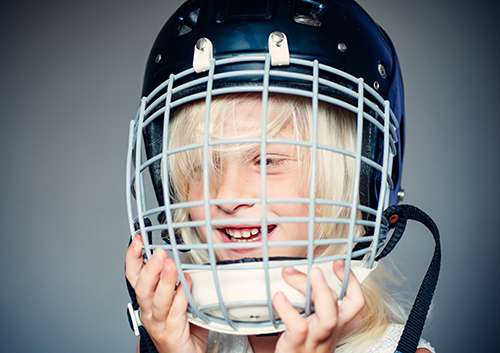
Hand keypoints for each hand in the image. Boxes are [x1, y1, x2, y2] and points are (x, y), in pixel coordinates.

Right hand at [125, 236, 208, 352]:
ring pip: (157, 300)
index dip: (133, 258)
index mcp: (147, 300)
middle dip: (149, 268)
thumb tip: (188, 256)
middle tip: (159, 252)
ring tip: (171, 265)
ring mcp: (158, 323)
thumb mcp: (178, 297)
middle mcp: (148, 311)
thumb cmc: (182, 327)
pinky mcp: (171, 333)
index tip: (137, 240)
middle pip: (142, 288)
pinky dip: (181, 297)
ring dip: (164, 281)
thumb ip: (180, 279)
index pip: (134, 276)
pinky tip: (186, 284)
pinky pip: (175, 313)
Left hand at [272, 261, 364, 352]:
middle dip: (326, 284)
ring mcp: (315, 340)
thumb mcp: (313, 324)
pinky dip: (287, 309)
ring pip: (327, 318)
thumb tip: (297, 275)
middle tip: (314, 268)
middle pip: (337, 306)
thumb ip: (310, 302)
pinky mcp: (297, 346)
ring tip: (295, 275)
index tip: (338, 263)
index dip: (351, 281)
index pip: (355, 302)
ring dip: (316, 293)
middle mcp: (328, 332)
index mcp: (335, 324)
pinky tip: (278, 297)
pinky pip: (297, 327)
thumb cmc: (302, 349)